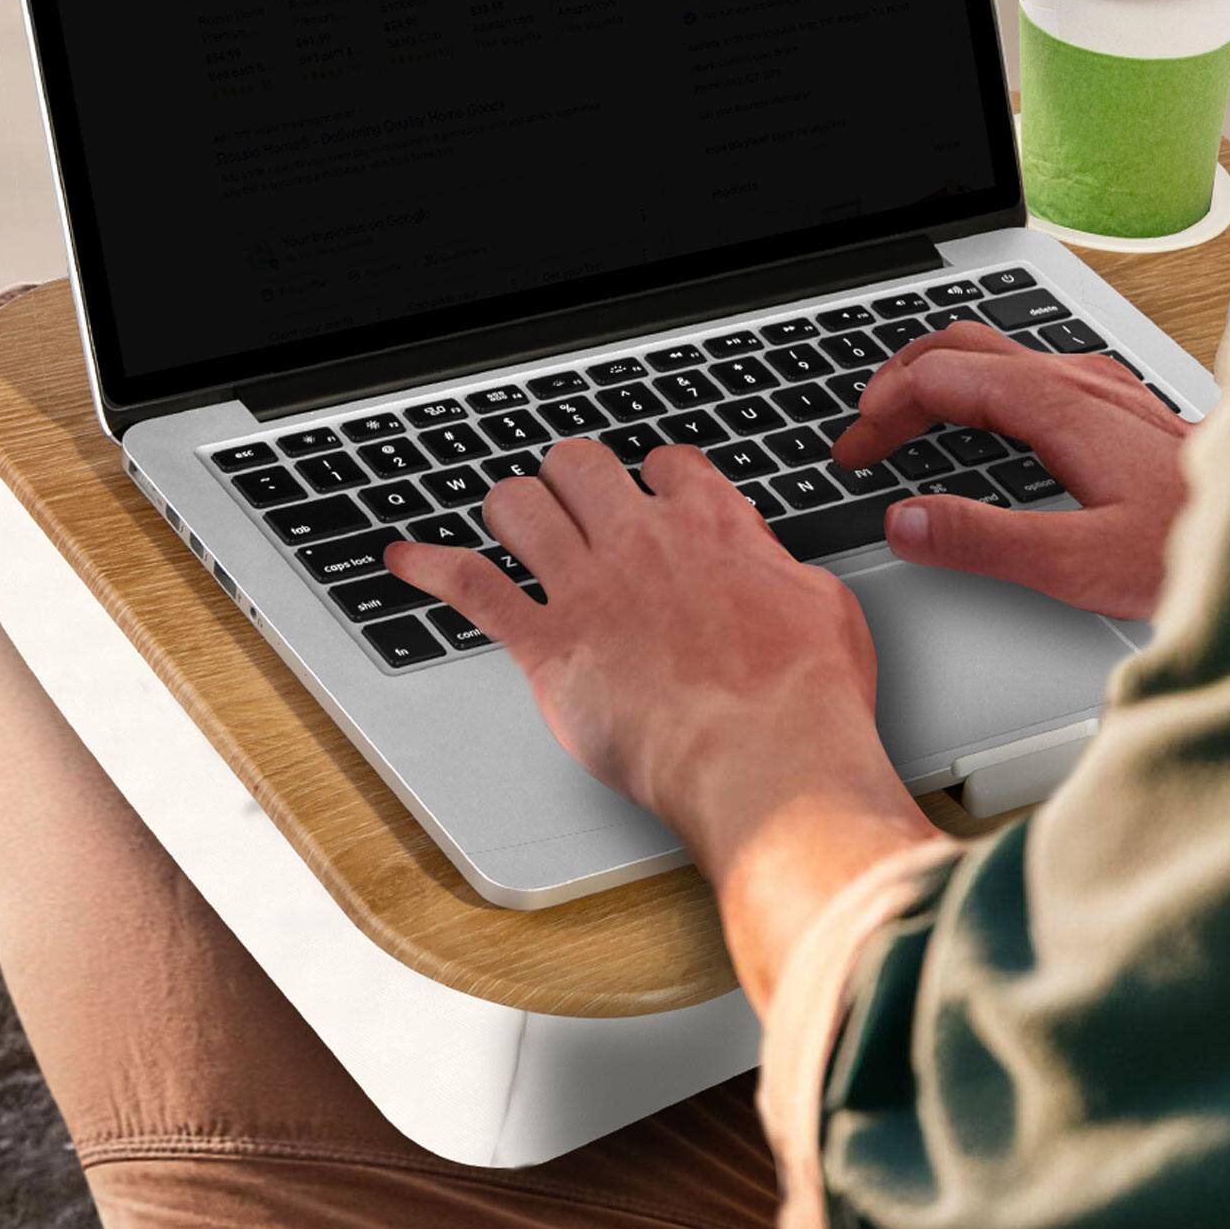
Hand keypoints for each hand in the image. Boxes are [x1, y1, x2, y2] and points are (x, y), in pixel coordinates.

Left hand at [385, 440, 931, 981]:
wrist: (769, 765)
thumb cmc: (805, 702)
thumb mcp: (825, 608)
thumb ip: (779, 570)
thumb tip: (768, 567)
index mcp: (713, 526)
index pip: (666, 464)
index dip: (653, 480)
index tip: (649, 498)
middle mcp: (643, 541)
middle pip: (581, 463)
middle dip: (573, 478)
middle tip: (575, 506)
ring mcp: (590, 589)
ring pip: (519, 504)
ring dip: (513, 511)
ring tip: (513, 528)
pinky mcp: (549, 648)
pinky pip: (471, 587)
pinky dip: (430, 568)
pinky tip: (405, 561)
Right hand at [835, 325, 1198, 620]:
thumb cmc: (1196, 548)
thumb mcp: (1078, 563)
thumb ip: (984, 541)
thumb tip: (904, 520)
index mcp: (1056, 403)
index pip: (936, 378)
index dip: (880, 412)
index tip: (852, 455)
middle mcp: (1078, 378)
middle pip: (959, 344)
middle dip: (897, 380)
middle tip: (863, 432)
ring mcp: (1101, 383)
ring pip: (995, 351)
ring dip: (937, 377)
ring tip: (904, 421)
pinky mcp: (1119, 402)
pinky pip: (1027, 369)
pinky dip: (978, 387)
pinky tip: (983, 426)